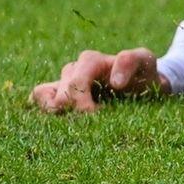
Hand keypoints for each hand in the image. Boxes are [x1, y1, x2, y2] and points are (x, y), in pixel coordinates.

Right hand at [33, 47, 165, 113]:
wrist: (143, 83)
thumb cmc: (143, 73)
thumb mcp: (144, 62)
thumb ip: (130, 61)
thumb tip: (113, 80)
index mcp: (91, 61)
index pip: (75, 82)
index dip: (81, 102)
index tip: (97, 116)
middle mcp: (74, 70)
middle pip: (60, 94)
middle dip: (74, 111)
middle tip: (92, 123)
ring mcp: (64, 82)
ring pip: (44, 95)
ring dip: (56, 111)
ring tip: (75, 123)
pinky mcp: (59, 94)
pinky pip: (39, 97)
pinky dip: (42, 109)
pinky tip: (58, 121)